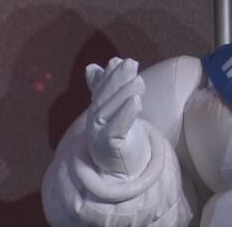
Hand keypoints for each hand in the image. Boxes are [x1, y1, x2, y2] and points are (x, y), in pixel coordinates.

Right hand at [85, 57, 150, 178]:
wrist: (122, 170)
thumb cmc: (119, 136)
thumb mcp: (114, 111)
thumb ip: (104, 89)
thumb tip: (92, 66)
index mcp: (97, 111)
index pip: (102, 90)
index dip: (110, 75)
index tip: (118, 61)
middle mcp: (95, 121)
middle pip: (105, 98)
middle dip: (118, 79)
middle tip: (131, 63)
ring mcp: (99, 135)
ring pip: (111, 111)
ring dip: (124, 93)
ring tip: (139, 80)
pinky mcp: (109, 147)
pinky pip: (117, 129)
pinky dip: (127, 114)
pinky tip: (137, 101)